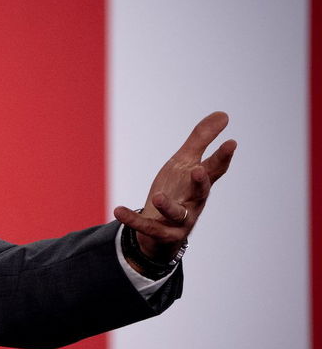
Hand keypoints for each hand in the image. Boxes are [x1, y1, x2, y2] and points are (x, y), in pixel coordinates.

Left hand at [113, 111, 235, 264]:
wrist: (162, 231)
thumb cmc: (177, 191)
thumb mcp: (184, 163)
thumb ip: (201, 140)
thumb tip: (224, 114)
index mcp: (199, 184)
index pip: (215, 169)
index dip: (223, 157)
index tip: (232, 142)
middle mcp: (194, 202)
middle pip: (201, 193)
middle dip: (201, 182)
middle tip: (199, 170)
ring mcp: (179, 221)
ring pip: (176, 214)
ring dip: (168, 206)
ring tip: (157, 196)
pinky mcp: (162, 234)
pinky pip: (146, 227)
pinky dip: (133, 219)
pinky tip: (118, 210)